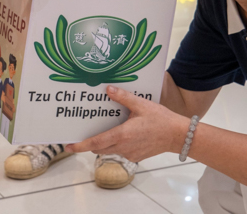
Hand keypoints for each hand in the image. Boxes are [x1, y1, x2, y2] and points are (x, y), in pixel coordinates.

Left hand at [65, 86, 188, 162]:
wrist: (178, 136)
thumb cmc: (161, 119)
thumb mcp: (141, 104)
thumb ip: (123, 97)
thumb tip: (108, 89)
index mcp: (122, 135)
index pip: (96, 143)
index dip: (80, 145)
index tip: (68, 146)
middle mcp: (124, 147)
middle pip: (99, 148)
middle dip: (90, 142)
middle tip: (83, 133)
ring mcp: (130, 153)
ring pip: (110, 150)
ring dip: (104, 142)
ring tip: (105, 129)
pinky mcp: (136, 156)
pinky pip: (120, 151)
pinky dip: (117, 144)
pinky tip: (123, 133)